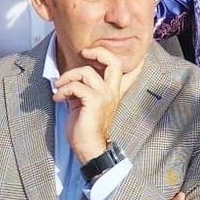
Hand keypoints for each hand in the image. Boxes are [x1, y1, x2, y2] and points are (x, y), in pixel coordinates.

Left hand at [53, 46, 128, 160]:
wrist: (88, 148)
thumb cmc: (85, 128)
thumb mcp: (87, 104)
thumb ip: (85, 89)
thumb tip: (72, 77)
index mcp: (113, 92)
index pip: (131, 74)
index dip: (136, 62)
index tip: (141, 56)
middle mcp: (112, 92)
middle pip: (113, 62)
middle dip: (97, 52)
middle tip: (84, 53)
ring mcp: (105, 95)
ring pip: (86, 72)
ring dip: (67, 77)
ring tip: (59, 87)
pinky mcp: (94, 101)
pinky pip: (76, 86)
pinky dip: (62, 90)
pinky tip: (58, 98)